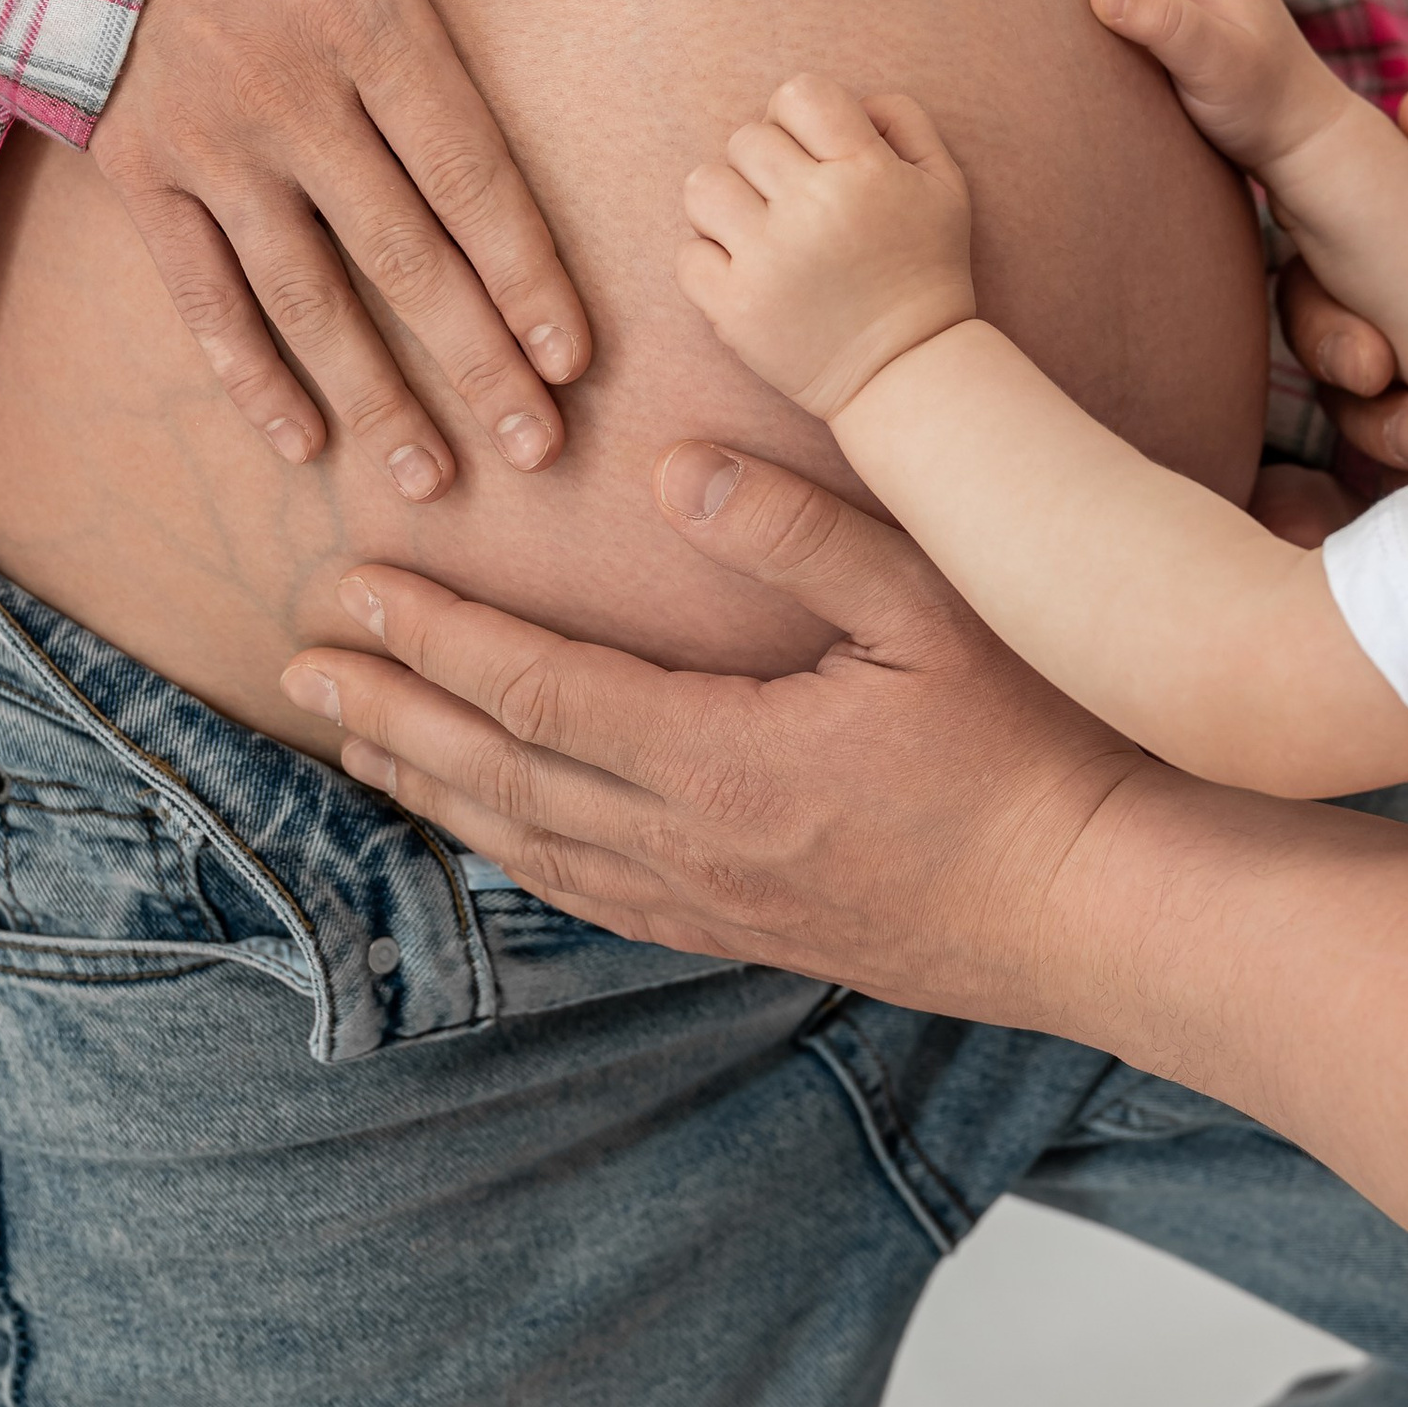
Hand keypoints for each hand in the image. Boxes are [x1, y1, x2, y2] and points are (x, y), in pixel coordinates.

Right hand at [90, 0, 640, 497]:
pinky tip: (300, 440)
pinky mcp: (142, 174)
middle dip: (477, 359)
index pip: (471, 172)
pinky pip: (201, 293)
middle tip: (540, 446)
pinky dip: (248, 372)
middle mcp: (294, 100)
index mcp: (368, 21)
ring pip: (308, 296)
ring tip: (435, 476)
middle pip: (405, 255)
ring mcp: (213, 147)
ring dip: (375, 394)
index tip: (577, 354)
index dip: (526, 271)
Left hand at [278, 443, 1140, 1019]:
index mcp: (727, 759)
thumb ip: (801, 532)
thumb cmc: (1041, 743)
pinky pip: (593, 895)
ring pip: (531, 846)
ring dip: (433, 785)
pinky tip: (488, 829)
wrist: (1105, 906)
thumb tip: (672, 474)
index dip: (433, 638)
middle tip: (301, 661)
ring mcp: (717, 903)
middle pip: (501, 775)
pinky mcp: (749, 932)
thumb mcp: (935, 604)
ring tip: (358, 737)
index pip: (536, 690)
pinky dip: (513, 852)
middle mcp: (696, 847)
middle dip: (392, 711)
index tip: (352, 590)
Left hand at [677, 76, 975, 417]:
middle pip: (747, 138)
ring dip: (727, 204)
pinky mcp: (737, 308)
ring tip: (758, 231)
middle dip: (767, 164)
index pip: (799, 93)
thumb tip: (851, 100)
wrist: (907, 369)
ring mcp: (769, 260)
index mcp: (865, 172)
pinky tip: (747, 274)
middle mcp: (813, 209)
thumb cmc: (925, 270)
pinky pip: (688, 255)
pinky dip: (710, 262)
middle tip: (793, 204)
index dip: (800, 116)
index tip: (814, 153)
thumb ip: (904, 122)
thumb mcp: (945, 185)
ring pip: (703, 187)